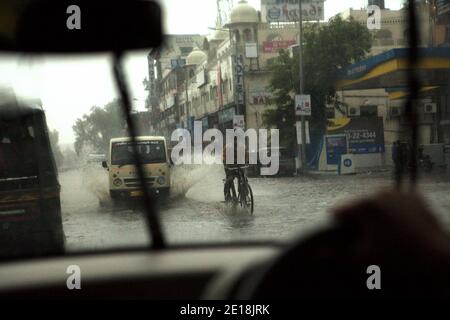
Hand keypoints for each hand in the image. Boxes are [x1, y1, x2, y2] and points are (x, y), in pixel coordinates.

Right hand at [332, 190, 449, 296]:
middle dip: (358, 220)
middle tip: (369, 239)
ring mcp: (399, 192)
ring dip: (374, 214)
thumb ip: (335, 256)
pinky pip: (394, 201)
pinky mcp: (413, 195)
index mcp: (365, 204)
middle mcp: (381, 191)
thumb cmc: (399, 259)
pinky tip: (398, 227)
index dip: (337, 225)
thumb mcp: (363, 259)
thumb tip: (316, 254)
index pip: (339, 210)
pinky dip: (392, 211)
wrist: (439, 258)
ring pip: (375, 201)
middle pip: (357, 205)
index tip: (345, 238)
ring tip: (385, 234)